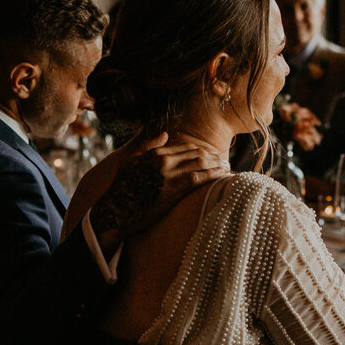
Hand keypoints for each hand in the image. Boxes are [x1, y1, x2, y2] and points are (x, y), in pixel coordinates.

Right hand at [91, 133, 226, 243]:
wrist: (116, 211)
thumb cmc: (121, 189)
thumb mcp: (130, 161)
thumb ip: (148, 146)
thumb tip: (165, 133)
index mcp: (155, 154)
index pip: (186, 148)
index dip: (201, 150)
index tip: (212, 155)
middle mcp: (164, 161)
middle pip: (197, 154)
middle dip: (214, 157)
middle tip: (225, 161)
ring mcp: (170, 175)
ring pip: (201, 164)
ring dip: (217, 165)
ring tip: (227, 168)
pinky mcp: (174, 190)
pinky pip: (200, 179)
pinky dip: (214, 175)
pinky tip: (223, 176)